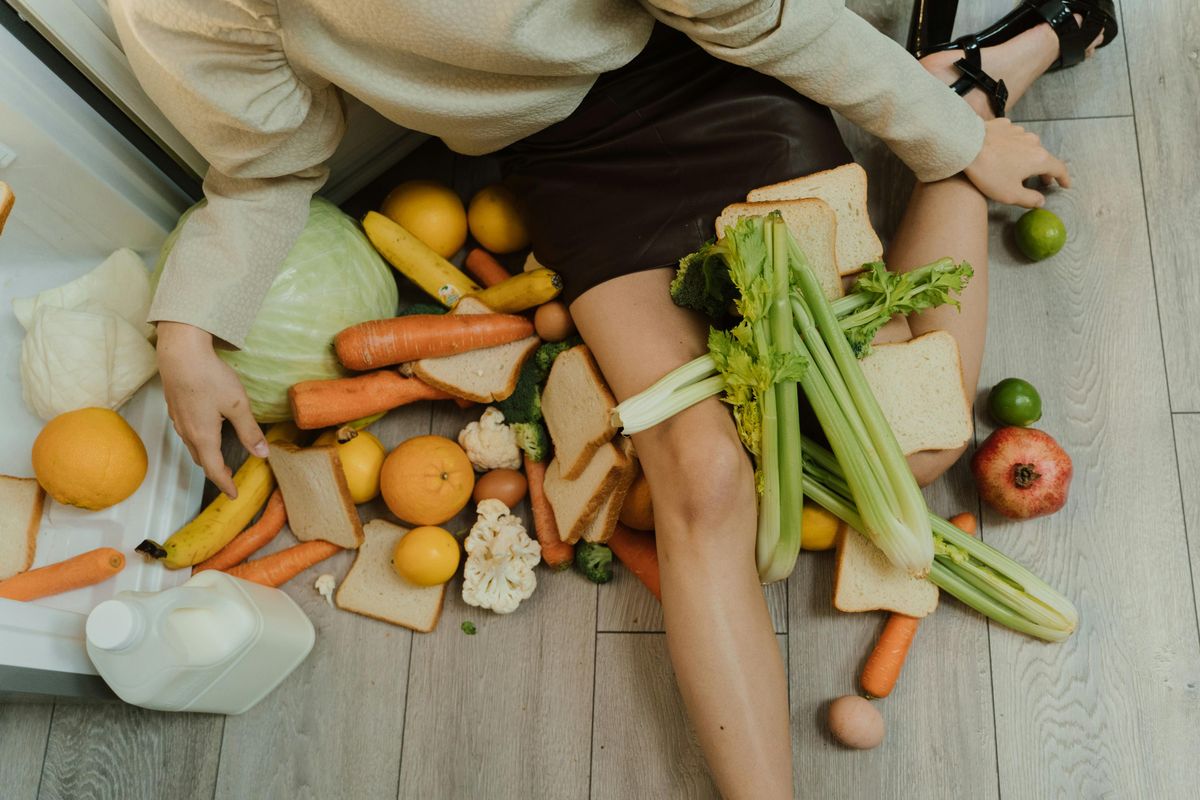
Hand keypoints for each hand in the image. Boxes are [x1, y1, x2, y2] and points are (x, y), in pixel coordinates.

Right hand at [156, 322, 267, 497]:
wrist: (179, 354)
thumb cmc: (209, 378)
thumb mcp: (237, 405)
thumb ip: (249, 431)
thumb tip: (262, 454)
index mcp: (204, 437)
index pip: (214, 470)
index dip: (224, 484)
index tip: (234, 494)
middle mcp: (187, 432)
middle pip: (202, 460)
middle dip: (216, 472)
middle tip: (229, 478)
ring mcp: (178, 420)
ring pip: (192, 446)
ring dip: (206, 457)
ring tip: (219, 459)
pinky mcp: (175, 408)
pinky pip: (187, 433)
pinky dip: (199, 442)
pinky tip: (206, 432)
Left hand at [964, 118, 1070, 207]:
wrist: (966, 145)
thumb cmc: (989, 172)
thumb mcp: (1010, 194)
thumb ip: (1030, 199)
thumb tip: (1041, 202)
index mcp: (1039, 158)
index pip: (1059, 169)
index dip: (1063, 178)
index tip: (1065, 185)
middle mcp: (1033, 141)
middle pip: (1043, 157)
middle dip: (1044, 170)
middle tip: (1043, 181)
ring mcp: (1018, 131)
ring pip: (1027, 146)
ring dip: (1027, 157)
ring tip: (1019, 168)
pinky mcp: (1003, 125)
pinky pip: (1012, 137)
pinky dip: (1012, 145)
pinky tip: (1003, 152)